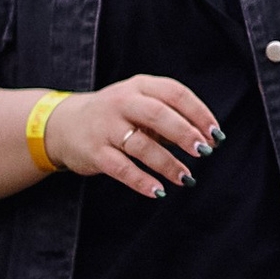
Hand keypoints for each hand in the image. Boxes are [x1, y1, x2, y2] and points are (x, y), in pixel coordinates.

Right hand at [45, 73, 218, 195]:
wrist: (64, 124)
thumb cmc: (116, 116)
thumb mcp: (141, 106)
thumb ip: (172, 118)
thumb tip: (208, 141)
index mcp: (140, 87)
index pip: (174, 93)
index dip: (198, 113)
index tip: (215, 134)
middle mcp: (122, 103)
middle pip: (157, 114)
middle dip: (184, 133)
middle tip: (204, 151)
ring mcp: (106, 127)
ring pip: (141, 145)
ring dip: (167, 163)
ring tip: (186, 177)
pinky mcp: (95, 151)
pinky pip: (121, 168)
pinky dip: (141, 181)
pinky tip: (159, 191)